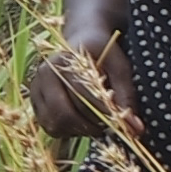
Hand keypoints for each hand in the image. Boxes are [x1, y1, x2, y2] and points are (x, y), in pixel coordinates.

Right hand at [25, 32, 119, 150]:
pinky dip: (67, 131)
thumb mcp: (120, 68)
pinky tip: (81, 122)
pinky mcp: (34, 100)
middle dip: (90, 125)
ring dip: (78, 130)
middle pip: (64, 113)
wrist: (82, 41)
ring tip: (95, 123)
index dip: (104, 114)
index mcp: (65, 59)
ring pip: (55, 123)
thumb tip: (136, 129)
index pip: (82, 95)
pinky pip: (49, 126)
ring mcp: (36, 87)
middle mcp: (44, 73)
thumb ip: (127, 97)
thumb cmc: (103, 54)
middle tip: (108, 126)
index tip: (123, 124)